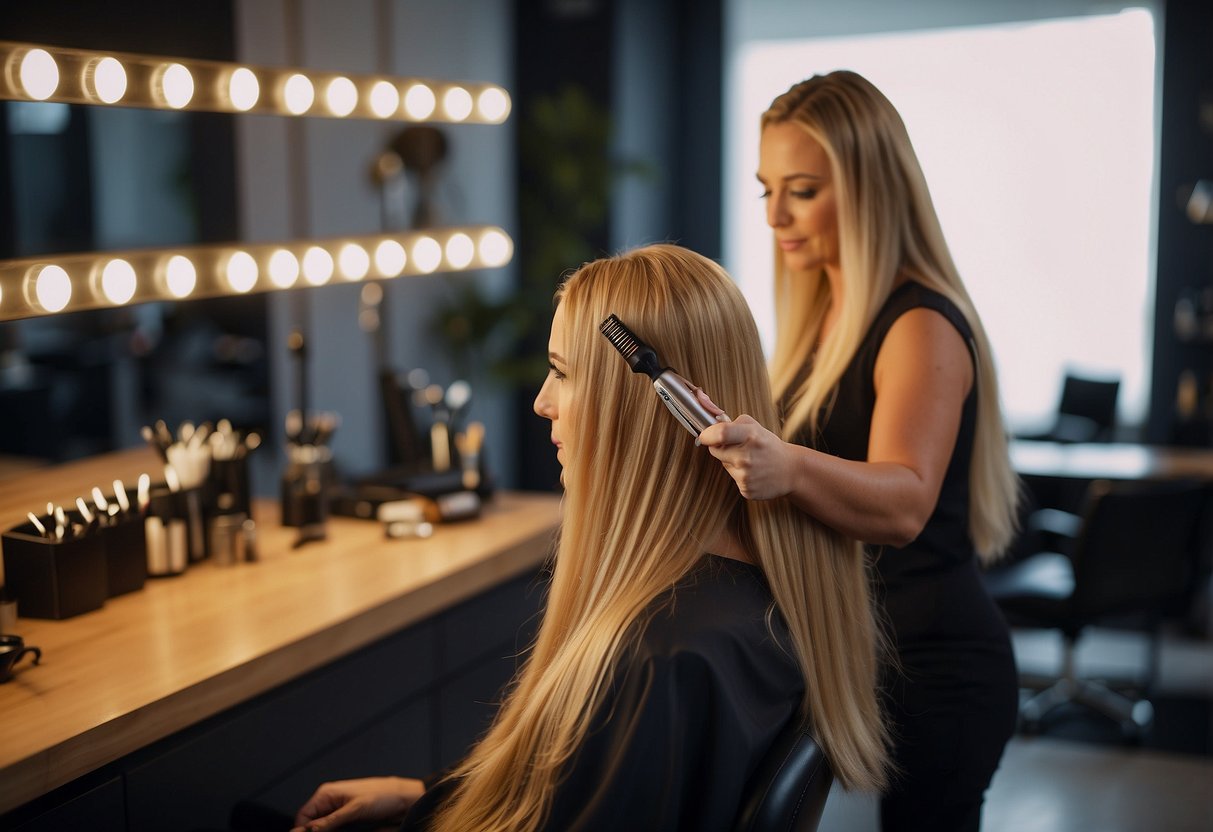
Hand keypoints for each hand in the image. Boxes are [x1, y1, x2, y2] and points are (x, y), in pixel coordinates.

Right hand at [291, 776, 424, 831]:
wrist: (401, 797)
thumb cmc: (381, 795)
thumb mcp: (355, 809)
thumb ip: (331, 821)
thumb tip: (310, 829)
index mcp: (327, 793)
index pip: (303, 815)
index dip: (303, 829)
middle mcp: (330, 801)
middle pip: (311, 823)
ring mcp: (338, 810)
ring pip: (322, 827)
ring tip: (340, 831)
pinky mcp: (346, 818)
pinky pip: (333, 828)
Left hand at [697, 402, 794, 500]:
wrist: (791, 471)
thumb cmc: (769, 446)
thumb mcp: (755, 427)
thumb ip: (733, 423)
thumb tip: (711, 426)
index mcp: (751, 436)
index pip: (720, 433)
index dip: (708, 434)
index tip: (705, 436)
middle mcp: (747, 457)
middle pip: (715, 451)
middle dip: (720, 447)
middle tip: (735, 447)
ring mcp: (746, 475)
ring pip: (724, 465)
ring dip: (731, 462)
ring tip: (750, 461)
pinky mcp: (746, 489)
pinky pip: (733, 479)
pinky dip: (740, 475)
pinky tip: (754, 473)